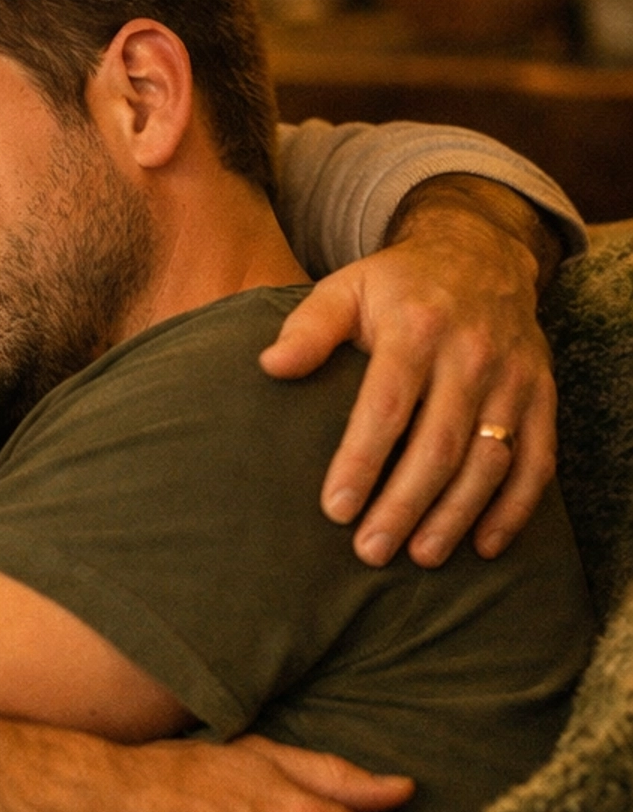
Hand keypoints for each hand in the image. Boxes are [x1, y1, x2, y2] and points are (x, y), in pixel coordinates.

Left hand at [260, 175, 558, 565]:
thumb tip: (270, 366)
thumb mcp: (347, 287)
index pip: (387, 406)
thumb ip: (310, 328)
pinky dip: (514, 508)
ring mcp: (512, 378)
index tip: (336, 510)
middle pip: (439, 444)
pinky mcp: (541, 395)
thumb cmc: (399, 285)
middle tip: (372, 551)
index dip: (362, 461)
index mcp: (416, 328)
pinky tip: (485, 546)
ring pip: (490, 460)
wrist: (483, 254)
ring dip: (456, 515)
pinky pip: (537, 460)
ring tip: (421, 556)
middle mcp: (471, 355)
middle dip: (405, 504)